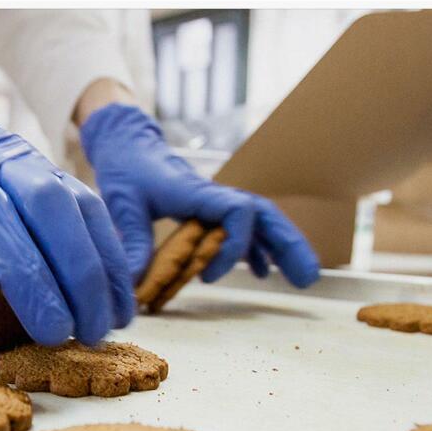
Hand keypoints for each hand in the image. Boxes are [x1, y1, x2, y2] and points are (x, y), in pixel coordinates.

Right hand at [0, 19, 134, 345]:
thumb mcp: (2, 190)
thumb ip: (39, 230)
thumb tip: (91, 297)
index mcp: (28, 164)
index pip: (83, 210)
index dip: (108, 265)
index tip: (121, 317)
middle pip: (50, 209)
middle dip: (81, 275)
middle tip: (91, 332)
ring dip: (31, 279)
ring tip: (52, 332)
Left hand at [79, 103, 319, 287]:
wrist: (127, 145)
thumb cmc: (126, 169)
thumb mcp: (122, 205)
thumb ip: (132, 243)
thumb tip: (132, 286)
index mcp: (199, 192)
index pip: (240, 211)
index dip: (235, 245)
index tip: (207, 275)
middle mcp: (215, 197)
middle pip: (266, 216)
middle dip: (289, 246)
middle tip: (309, 279)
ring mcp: (216, 203)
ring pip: (261, 223)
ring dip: (284, 248)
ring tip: (304, 279)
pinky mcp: (211, 210)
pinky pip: (244, 229)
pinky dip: (257, 249)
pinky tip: (263, 272)